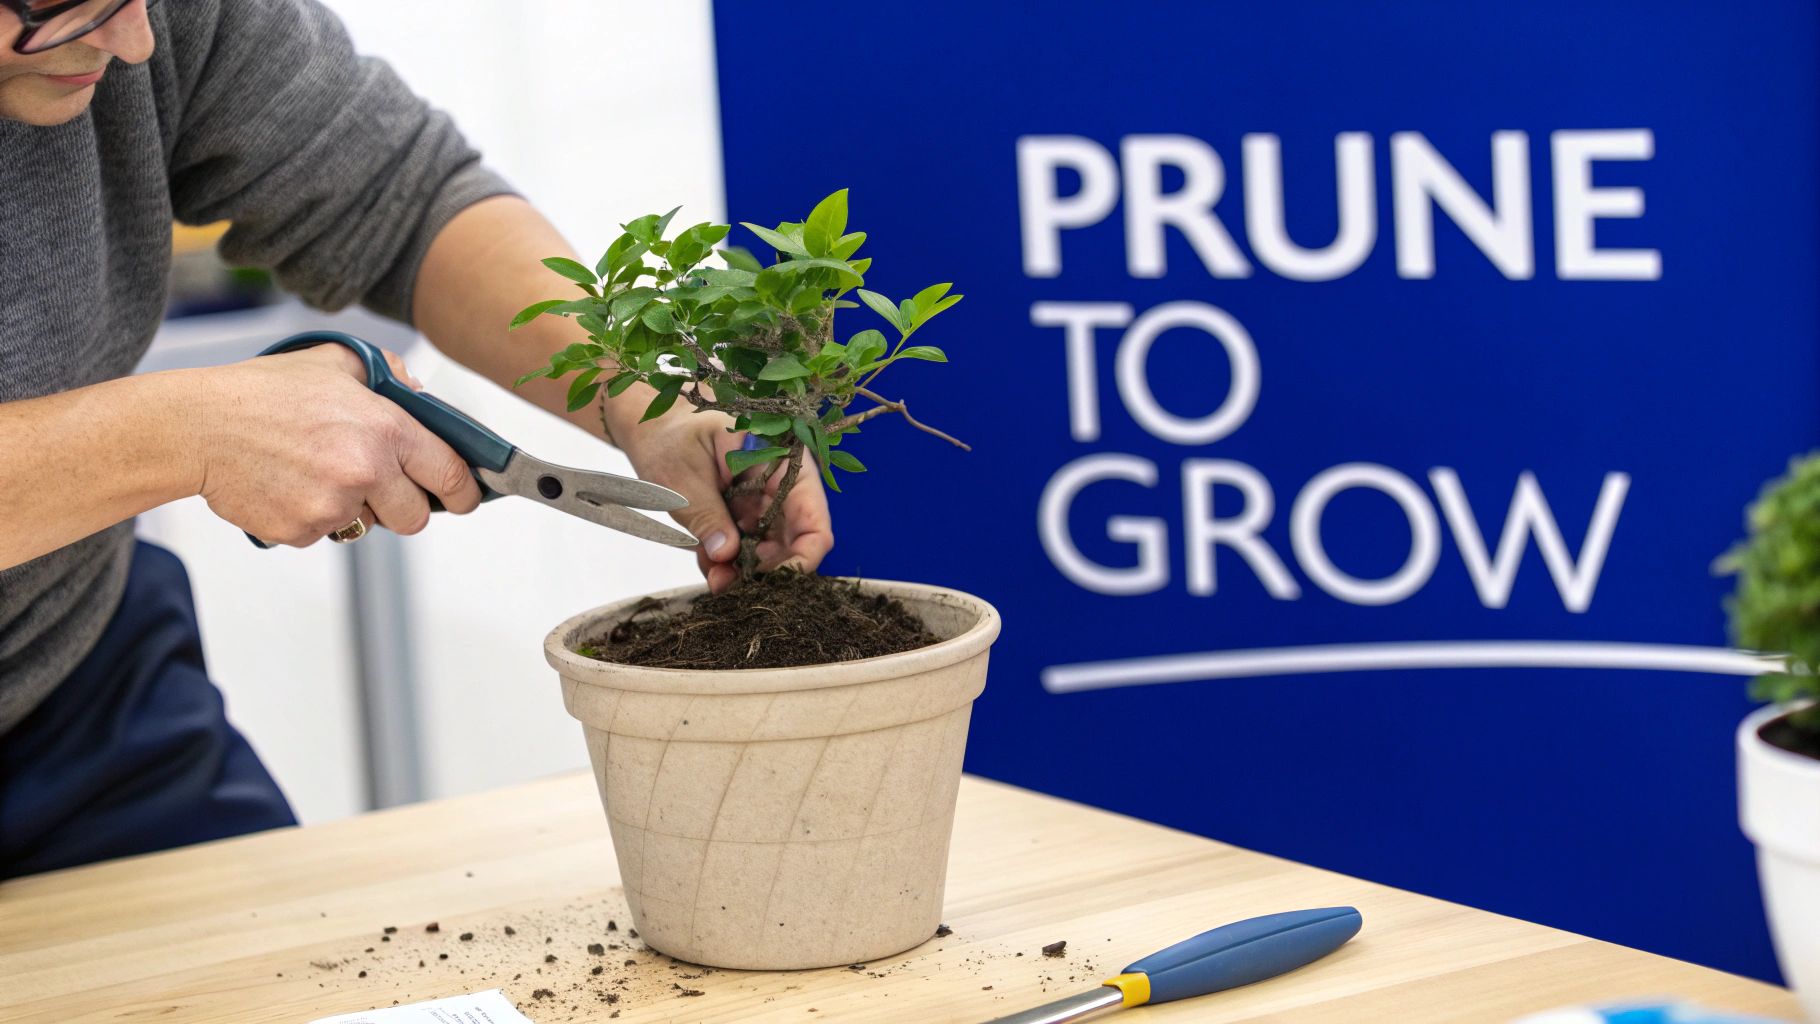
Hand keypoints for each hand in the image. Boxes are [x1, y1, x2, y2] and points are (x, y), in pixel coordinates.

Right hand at [191, 345, 482, 545]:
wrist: (197, 427)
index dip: (464, 492)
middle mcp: (366, 472)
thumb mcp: (334, 362)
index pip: (450, 475)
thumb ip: (387, 374)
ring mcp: (333, 507)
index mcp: (385, 430)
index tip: (465, 497)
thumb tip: (419, 392)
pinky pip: (324, 535)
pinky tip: (288, 484)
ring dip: (355, 508)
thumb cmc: (262, 392)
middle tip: (379, 484)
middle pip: (415, 517)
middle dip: (405, 506)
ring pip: (368, 525)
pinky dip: (312, 517)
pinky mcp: (301, 532)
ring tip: (316, 471)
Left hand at [614, 403, 832, 593]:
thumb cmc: (670, 438)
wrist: (653, 431)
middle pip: (795, 543)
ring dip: (743, 571)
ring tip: (713, 575)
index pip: (813, 519)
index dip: (803, 556)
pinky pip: (747, 551)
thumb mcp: (683, 476)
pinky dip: (728, 564)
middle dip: (764, 570)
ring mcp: (764, 505)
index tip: (772, 579)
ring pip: (770, 553)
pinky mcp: (746, 519)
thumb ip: (707, 514)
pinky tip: (707, 561)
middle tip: (726, 582)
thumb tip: (726, 554)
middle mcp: (781, 488)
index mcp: (782, 463)